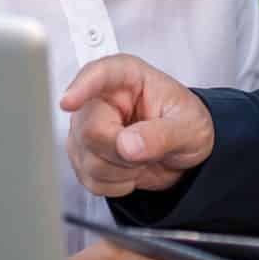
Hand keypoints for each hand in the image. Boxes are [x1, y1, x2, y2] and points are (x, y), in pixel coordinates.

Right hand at [60, 53, 214, 197]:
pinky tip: (130, 169)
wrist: (184, 152)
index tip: (69, 102)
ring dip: (122, 171)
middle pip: (90, 131)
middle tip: (148, 149)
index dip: (81, 88)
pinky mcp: (82, 154)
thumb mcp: (189, 127)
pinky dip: (115, 184)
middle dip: (122, 152)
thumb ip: (161, 134)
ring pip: (87, 160)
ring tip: (142, 156)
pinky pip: (89, 179)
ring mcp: (86, 127)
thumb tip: (128, 145)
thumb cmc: (186, 124)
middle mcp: (101, 99)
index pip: (98, 75)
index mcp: (127, 77)